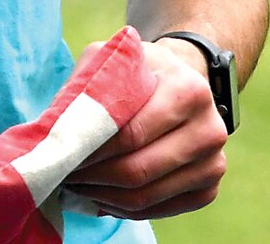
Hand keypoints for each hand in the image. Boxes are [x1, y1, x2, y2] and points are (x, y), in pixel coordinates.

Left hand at [62, 35, 227, 221]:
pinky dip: (124, 209)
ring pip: (147, 196)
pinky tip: (99, 196)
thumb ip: (88, 85)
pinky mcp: (209, 190)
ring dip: (103, 196)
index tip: (62, 153)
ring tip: (75, 186)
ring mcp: (214, 164)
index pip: (131, 133)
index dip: (92, 148)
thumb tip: (55, 128)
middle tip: (62, 173)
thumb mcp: (113, 59)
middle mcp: (210, 130)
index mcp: (188, 91)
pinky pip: (160, 211)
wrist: (182, 82)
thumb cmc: (139, 70)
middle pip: (138, 170)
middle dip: (93, 176)